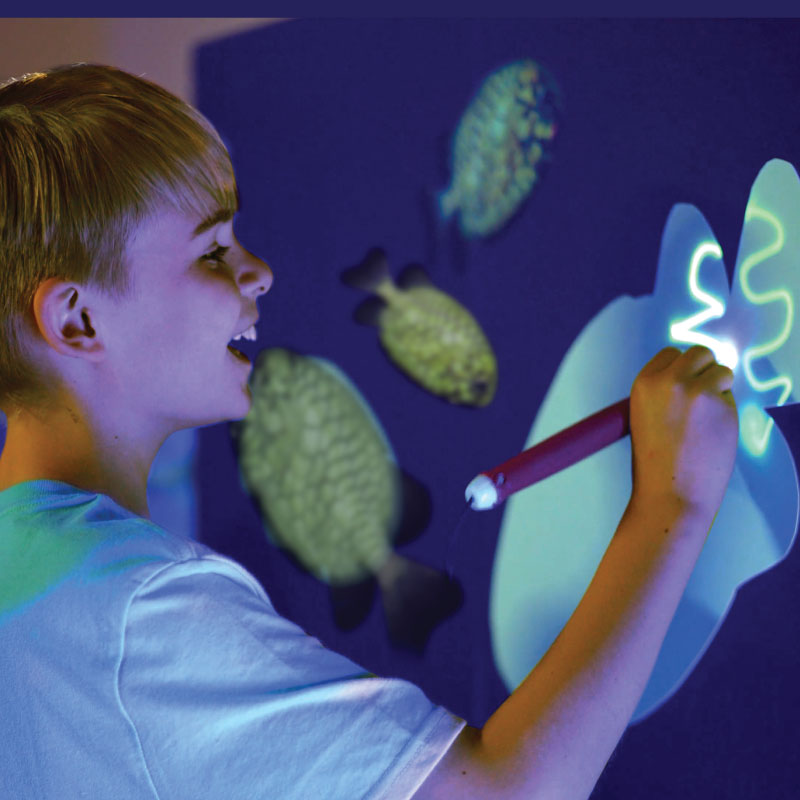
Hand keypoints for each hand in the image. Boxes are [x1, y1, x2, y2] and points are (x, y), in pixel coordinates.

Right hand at [628, 345, 738, 521]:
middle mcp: (669, 381)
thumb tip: (698, 371)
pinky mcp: (723, 406)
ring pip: (722, 371)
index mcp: (644, 383)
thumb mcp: (647, 416)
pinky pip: (731, 398)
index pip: (671, 354)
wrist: (669, 494)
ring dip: (719, 391)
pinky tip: (712, 435)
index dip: (681, 371)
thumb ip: (667, 391)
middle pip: (700, 353)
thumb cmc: (656, 462)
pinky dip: (726, 412)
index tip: (682, 391)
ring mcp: (697, 391)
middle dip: (705, 371)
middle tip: (701, 401)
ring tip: (704, 422)